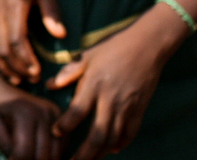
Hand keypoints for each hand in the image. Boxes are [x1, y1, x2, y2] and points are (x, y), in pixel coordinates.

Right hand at [0, 0, 66, 84]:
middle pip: (1, 47)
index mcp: (12, 6)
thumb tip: (60, 34)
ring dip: (0, 65)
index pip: (16, 40)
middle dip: (16, 67)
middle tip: (32, 79)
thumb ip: (51, 10)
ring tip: (16, 78)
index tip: (37, 72)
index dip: (26, 60)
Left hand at [0, 72, 62, 159]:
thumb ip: (2, 143)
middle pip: (42, 155)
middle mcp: (44, 112)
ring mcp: (54, 114)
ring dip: (41, 159)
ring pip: (55, 154)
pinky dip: (50, 154)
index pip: (25, 152)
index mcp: (25, 112)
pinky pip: (61, 145)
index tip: (7, 159)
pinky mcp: (59, 116)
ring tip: (25, 155)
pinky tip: (36, 151)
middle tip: (16, 157)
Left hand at [48, 7, 187, 159]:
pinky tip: (111, 149)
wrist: (147, 46)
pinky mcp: (139, 110)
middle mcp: (111, 99)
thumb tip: (49, 84)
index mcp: (95, 84)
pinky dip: (121, 144)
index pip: (78, 110)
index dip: (66, 124)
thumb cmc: (114, 48)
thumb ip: (69, 72)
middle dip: (84, 152)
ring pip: (113, 138)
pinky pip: (130, 133)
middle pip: (97, 133)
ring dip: (100, 152)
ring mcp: (127, 107)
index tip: (56, 132)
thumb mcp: (88, 56)